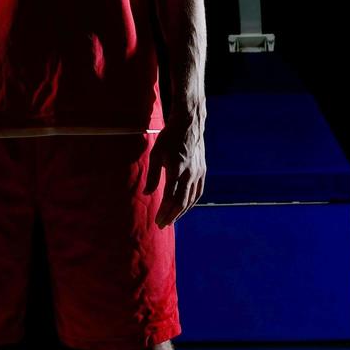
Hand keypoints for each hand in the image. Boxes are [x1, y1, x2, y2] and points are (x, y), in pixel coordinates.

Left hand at [143, 112, 206, 227]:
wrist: (188, 124)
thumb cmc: (169, 138)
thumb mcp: (156, 154)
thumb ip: (152, 176)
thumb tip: (147, 193)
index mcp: (176, 170)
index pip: (171, 198)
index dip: (164, 212)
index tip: (157, 221)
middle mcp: (189, 174)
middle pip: (182, 202)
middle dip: (172, 216)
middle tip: (163, 225)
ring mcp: (198, 173)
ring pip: (191, 199)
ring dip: (181, 212)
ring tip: (172, 218)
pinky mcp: (203, 170)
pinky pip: (198, 192)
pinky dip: (191, 202)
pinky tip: (185, 206)